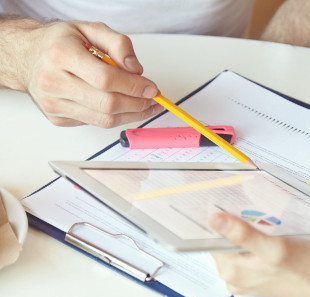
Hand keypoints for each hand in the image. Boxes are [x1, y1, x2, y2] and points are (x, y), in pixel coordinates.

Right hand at [11, 20, 161, 126]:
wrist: (27, 57)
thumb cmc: (59, 43)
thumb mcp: (91, 29)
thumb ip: (119, 44)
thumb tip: (136, 70)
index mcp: (61, 55)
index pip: (106, 79)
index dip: (134, 86)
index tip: (151, 88)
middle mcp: (53, 81)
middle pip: (107, 103)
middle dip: (137, 104)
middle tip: (152, 99)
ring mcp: (54, 103)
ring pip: (103, 119)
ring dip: (131, 115)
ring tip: (144, 106)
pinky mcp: (57, 118)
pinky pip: (95, 123)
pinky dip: (114, 116)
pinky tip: (121, 106)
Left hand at [209, 212, 309, 296]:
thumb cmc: (307, 269)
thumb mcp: (274, 247)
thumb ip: (243, 234)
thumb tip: (215, 221)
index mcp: (232, 270)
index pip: (211, 238)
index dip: (220, 219)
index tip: (229, 204)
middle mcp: (235, 277)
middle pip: (224, 242)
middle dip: (237, 225)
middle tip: (256, 214)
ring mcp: (247, 278)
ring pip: (238, 246)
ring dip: (249, 233)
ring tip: (267, 225)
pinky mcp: (259, 276)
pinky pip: (250, 253)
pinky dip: (258, 242)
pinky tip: (272, 236)